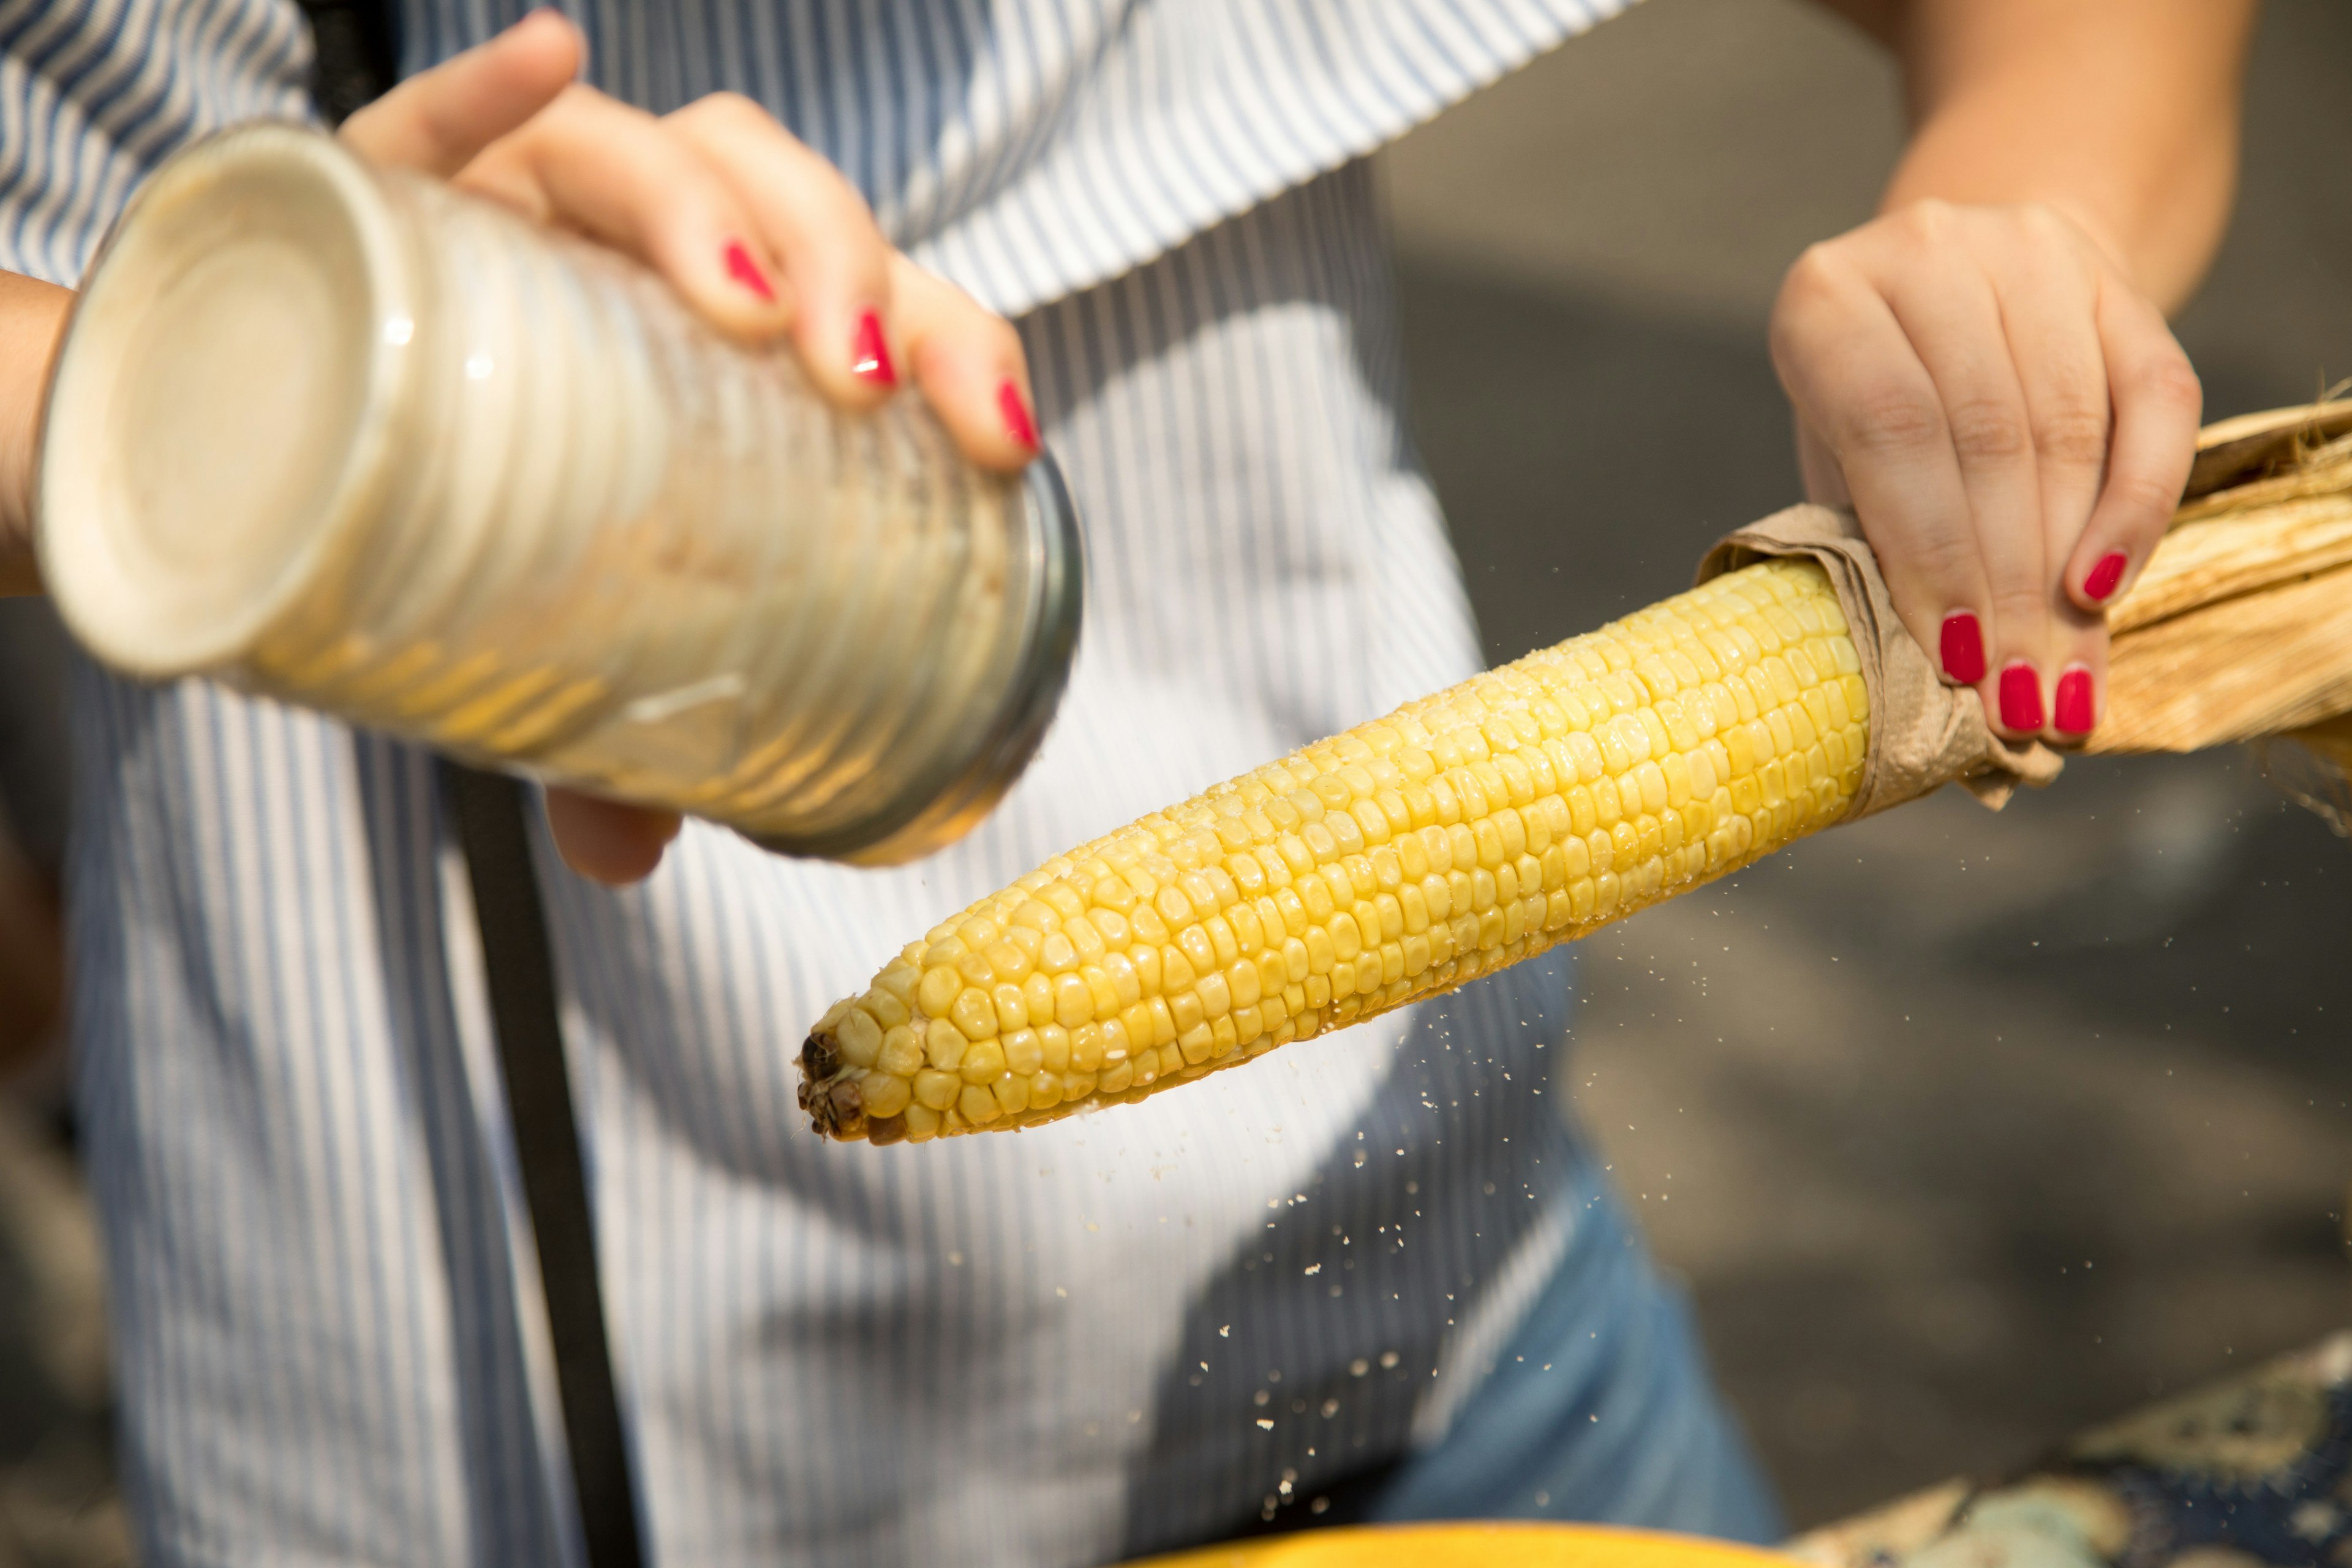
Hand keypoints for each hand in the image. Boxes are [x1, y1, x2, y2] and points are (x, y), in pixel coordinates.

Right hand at [340, 11, 1039, 884]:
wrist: (261, 450)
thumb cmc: (464, 526)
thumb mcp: (556, 634)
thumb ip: (605, 732)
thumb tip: (625, 862)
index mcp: (728, 335)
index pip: (882, 300)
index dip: (959, 344)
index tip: (999, 437)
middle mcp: (635, 249)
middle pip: (778, 197)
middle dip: (848, 266)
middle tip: (852, 385)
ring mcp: (513, 202)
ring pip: (635, 144)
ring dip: (707, 201)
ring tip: (742, 304)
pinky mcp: (378, 188)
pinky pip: (432, 117)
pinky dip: (486, 88)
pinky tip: (547, 54)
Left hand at [1769, 199, 2201, 743]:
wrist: (1963, 283)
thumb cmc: (1874, 399)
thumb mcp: (1835, 455)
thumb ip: (1864, 533)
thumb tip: (1924, 670)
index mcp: (1828, 296)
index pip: (1891, 432)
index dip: (1927, 552)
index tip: (1953, 658)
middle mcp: (1928, 254)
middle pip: (1987, 440)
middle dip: (2003, 587)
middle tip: (2012, 697)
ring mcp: (2032, 256)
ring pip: (2069, 430)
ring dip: (2064, 572)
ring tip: (2058, 679)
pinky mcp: (2119, 284)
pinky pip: (2155, 405)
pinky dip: (2135, 509)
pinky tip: (2104, 594)